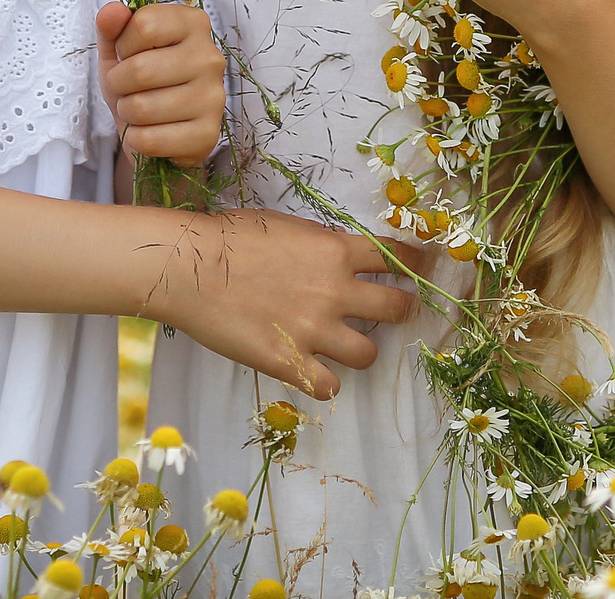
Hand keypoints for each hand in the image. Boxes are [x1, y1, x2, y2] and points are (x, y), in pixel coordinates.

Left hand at [99, 1, 226, 166]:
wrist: (160, 129)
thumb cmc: (140, 82)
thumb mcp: (120, 49)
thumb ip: (112, 26)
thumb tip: (112, 10)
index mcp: (193, 24)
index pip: (145, 24)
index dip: (124, 44)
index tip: (129, 54)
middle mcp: (210, 57)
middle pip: (140, 69)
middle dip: (118, 83)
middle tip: (126, 88)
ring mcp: (214, 97)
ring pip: (142, 107)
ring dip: (126, 112)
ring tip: (137, 109)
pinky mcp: (208, 135)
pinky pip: (150, 139)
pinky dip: (136, 139)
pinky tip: (148, 131)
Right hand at [142, 209, 420, 398]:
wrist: (190, 267)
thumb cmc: (229, 237)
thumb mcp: (287, 227)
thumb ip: (320, 245)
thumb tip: (336, 254)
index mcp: (336, 251)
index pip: (398, 258)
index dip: (417, 266)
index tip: (423, 271)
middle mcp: (335, 291)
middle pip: (397, 307)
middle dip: (401, 310)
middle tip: (393, 313)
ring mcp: (314, 330)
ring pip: (370, 353)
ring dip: (362, 350)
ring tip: (346, 346)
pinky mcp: (290, 362)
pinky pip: (329, 387)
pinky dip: (325, 382)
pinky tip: (312, 371)